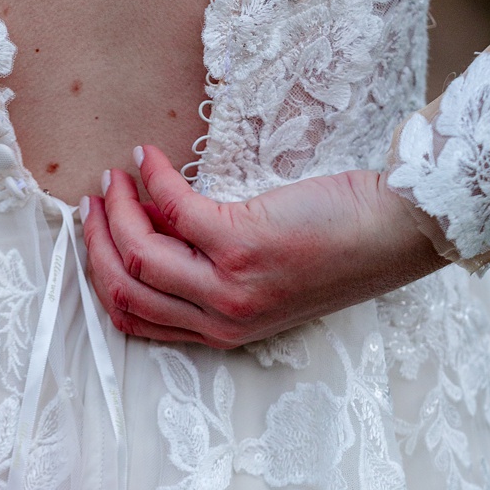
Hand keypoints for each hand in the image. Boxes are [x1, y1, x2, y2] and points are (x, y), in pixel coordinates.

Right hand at [81, 145, 445, 349]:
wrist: (393, 234)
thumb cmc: (338, 248)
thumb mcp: (265, 276)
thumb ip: (211, 265)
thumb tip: (153, 220)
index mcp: (224, 331)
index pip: (135, 319)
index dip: (104, 274)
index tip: (97, 235)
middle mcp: (223, 318)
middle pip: (127, 288)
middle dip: (97, 242)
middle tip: (95, 199)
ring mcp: (231, 285)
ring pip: (140, 253)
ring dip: (117, 209)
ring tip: (117, 176)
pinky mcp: (244, 244)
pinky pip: (175, 208)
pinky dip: (153, 178)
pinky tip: (150, 157)